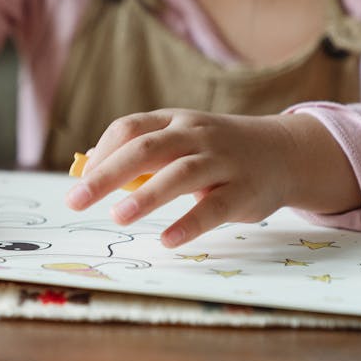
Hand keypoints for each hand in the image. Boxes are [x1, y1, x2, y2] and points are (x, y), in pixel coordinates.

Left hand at [64, 109, 359, 247]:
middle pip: (145, 149)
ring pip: (180, 173)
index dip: (102, 154)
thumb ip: (139, 155)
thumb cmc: (214, 151)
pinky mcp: (245, 190)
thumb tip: (87, 172)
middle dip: (106, 174)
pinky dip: (190, 223)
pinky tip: (167, 239)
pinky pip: (214, 207)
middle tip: (76, 199)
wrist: (284, 152)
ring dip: (146, 196)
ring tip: (117, 217)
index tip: (80, 180)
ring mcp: (222, 161)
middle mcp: (196, 135)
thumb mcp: (179, 142)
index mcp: (174, 121)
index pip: (129, 129)